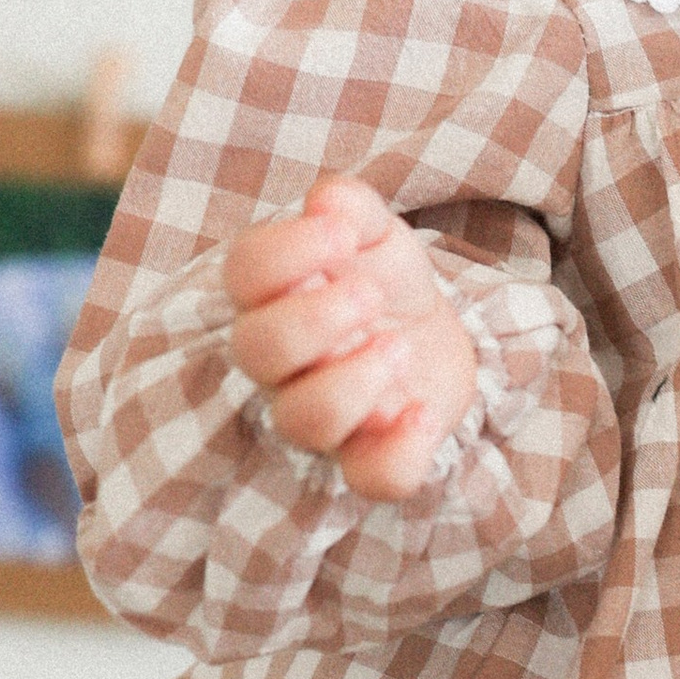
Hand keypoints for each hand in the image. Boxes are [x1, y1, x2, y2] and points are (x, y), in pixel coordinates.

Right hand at [225, 176, 480, 501]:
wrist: (434, 338)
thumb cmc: (383, 282)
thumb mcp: (375, 234)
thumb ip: (351, 208)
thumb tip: (326, 201)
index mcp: (274, 297)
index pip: (244, 273)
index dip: (285, 251)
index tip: (339, 233)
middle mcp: (284, 363)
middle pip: (259, 351)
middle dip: (314, 317)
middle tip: (369, 294)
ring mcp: (326, 415)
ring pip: (304, 421)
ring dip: (353, 382)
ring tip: (397, 346)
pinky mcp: (372, 455)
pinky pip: (370, 477)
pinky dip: (399, 452)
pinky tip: (422, 412)